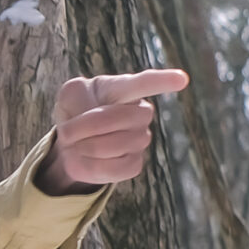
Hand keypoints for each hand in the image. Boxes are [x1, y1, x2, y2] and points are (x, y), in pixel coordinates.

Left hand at [36, 69, 188, 193]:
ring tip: (77, 143)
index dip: (162, 81)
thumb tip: (90, 112)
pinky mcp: (134, 164)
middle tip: (67, 130)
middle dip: (85, 126)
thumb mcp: (69, 95)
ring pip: (114, 145)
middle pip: (118, 118)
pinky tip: (86, 158)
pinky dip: (90, 166)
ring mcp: (141, 139)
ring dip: (84, 146)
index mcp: (123, 88)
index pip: (144, 83)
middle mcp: (140, 112)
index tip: (181, 79)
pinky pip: (114, 169)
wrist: (76, 139)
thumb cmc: (77, 109)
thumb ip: (76, 95)